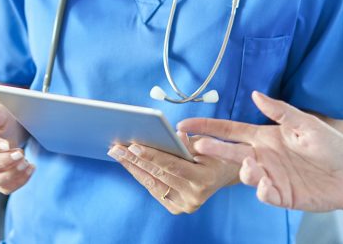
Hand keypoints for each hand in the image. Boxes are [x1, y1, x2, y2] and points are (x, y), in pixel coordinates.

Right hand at [0, 103, 33, 193]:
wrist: (5, 129)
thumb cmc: (2, 119)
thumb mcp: (1, 112)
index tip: (8, 144)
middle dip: (3, 162)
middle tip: (20, 154)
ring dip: (9, 176)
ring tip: (26, 163)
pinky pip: (4, 188)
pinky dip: (18, 181)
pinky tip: (31, 168)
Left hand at [107, 133, 239, 213]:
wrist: (225, 174)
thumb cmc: (216, 153)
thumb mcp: (207, 144)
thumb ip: (188, 142)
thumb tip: (169, 134)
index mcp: (204, 180)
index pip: (172, 166)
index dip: (152, 155)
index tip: (133, 146)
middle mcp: (194, 196)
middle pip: (158, 174)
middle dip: (135, 159)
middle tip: (116, 147)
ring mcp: (185, 205)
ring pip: (152, 183)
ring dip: (132, 167)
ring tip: (117, 153)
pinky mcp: (177, 208)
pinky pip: (154, 189)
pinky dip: (141, 175)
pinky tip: (129, 163)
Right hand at [178, 91, 342, 213]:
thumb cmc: (332, 146)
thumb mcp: (307, 123)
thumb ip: (281, 111)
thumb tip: (255, 94)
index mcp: (265, 136)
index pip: (230, 130)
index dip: (208, 127)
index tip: (185, 124)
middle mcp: (262, 156)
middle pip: (229, 151)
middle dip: (211, 149)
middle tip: (196, 146)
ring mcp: (270, 176)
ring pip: (244, 173)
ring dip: (241, 169)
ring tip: (249, 164)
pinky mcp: (281, 195)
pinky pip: (263, 194)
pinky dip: (259, 189)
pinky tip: (264, 183)